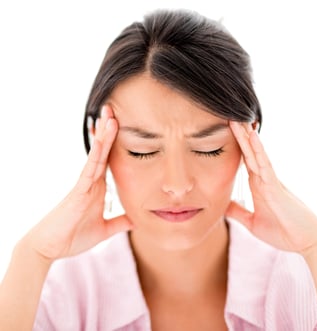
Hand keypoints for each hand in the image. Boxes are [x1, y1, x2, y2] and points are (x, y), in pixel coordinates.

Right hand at [23, 105, 132, 261]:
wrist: (50, 248)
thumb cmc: (74, 236)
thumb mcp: (105, 229)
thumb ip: (120, 222)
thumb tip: (138, 220)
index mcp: (98, 188)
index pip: (109, 161)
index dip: (116, 144)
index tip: (122, 126)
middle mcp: (91, 182)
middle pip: (104, 152)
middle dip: (109, 131)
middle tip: (115, 110)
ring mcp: (84, 184)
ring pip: (97, 155)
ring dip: (104, 135)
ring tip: (110, 115)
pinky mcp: (78, 192)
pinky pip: (89, 169)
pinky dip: (96, 154)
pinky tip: (101, 139)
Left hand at [226, 121, 316, 255]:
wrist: (305, 242)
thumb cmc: (282, 232)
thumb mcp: (252, 222)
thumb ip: (238, 212)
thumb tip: (223, 205)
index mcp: (257, 185)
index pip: (243, 161)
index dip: (235, 146)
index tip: (225, 132)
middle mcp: (263, 178)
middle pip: (248, 152)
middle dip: (239, 136)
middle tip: (228, 118)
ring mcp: (269, 180)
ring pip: (255, 153)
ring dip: (246, 137)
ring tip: (236, 119)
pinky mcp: (275, 186)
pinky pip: (265, 164)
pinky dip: (258, 150)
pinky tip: (252, 136)